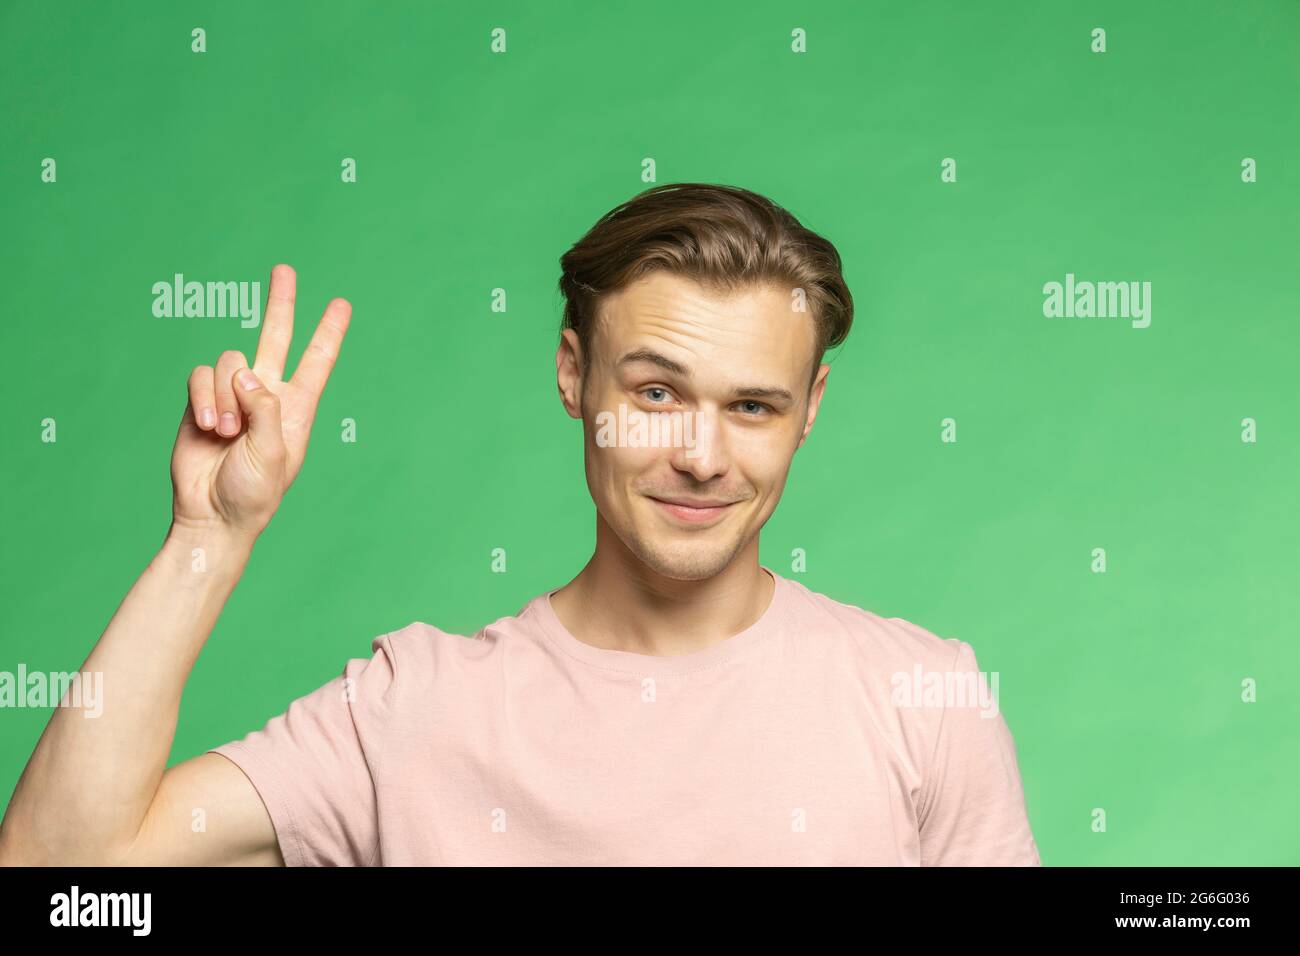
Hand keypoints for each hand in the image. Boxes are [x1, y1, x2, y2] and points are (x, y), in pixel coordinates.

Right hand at [169, 264, 350, 539]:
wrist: (212, 513)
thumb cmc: (253, 492)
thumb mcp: (274, 452)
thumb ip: (266, 408)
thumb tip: (246, 373)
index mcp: (297, 407)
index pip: (317, 361)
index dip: (329, 332)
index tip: (342, 304)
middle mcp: (267, 394)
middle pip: (275, 337)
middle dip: (280, 303)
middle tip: (284, 269)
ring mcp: (233, 395)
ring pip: (230, 361)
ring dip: (227, 396)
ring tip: (228, 432)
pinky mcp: (202, 400)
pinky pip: (201, 375)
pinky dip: (205, 397)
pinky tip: (210, 426)